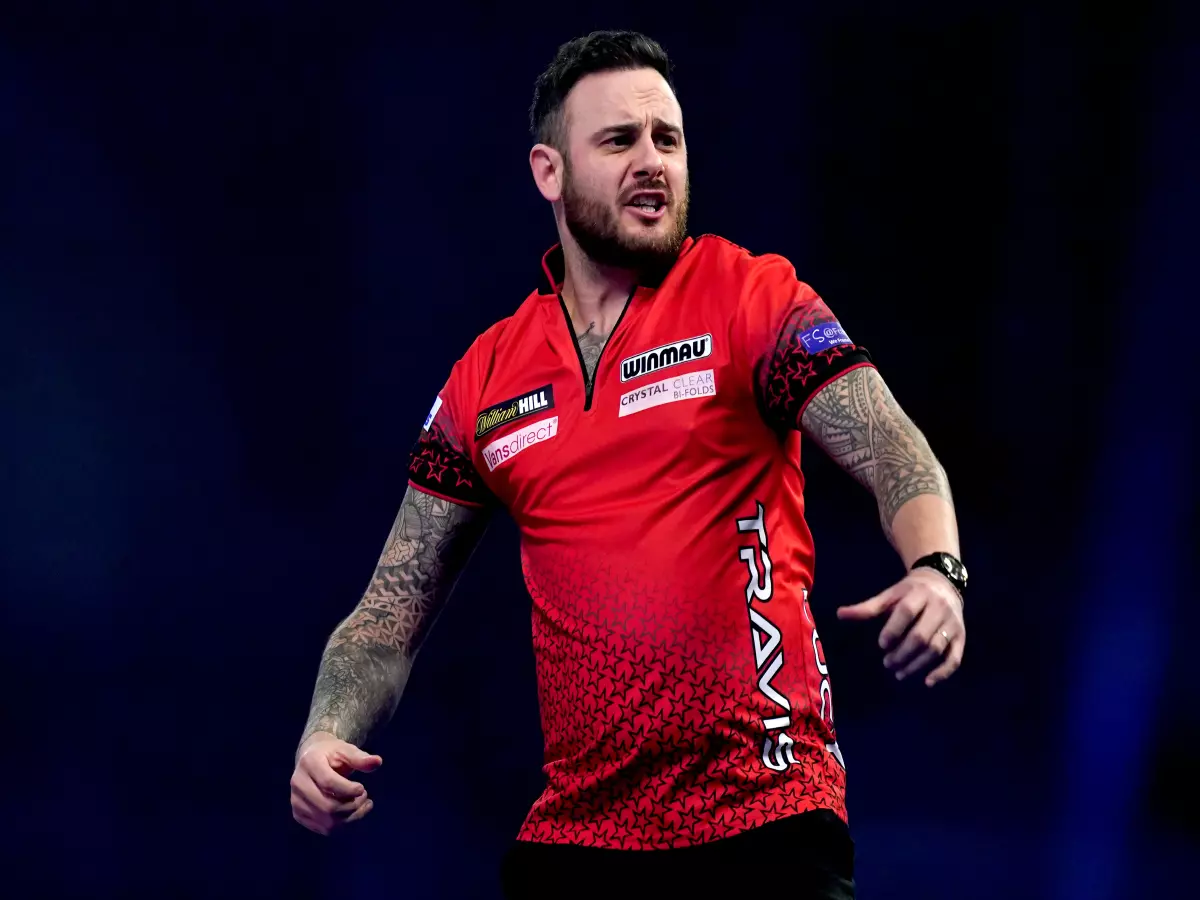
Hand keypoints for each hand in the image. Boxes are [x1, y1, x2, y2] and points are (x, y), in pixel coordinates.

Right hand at [290, 732, 382, 834]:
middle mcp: (298, 783)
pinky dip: (343, 825)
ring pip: (327, 822)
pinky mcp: (298, 814)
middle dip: (352, 806)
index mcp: (309, 763)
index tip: (362, 788)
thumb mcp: (346, 750)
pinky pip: (324, 829)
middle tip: (365, 796)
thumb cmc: (331, 754)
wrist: (311, 760)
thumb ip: (360, 758)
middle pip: (327, 806)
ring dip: (350, 817)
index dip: (349, 789)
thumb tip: (378, 762)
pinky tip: (353, 813)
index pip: (328, 783)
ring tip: (362, 804)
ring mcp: (296, 801)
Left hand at [837, 568, 964, 686]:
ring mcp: (952, 623)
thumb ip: (867, 608)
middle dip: (903, 653)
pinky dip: (943, 672)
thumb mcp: (889, 595)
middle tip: (887, 663)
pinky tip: (927, 682)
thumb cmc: (909, 592)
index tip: (881, 644)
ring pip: (937, 648)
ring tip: (899, 673)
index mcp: (918, 594)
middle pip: (921, 635)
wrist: (942, 582)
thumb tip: (839, 614)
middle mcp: (939, 608)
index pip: (906, 612)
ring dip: (917, 664)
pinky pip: (955, 657)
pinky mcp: (961, 636)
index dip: (893, 629)